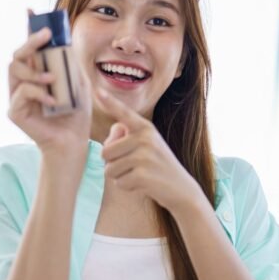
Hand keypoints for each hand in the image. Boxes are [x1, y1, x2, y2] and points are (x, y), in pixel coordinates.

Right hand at [7, 13, 91, 158]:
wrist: (73, 141)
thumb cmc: (75, 113)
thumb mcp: (77, 82)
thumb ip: (68, 62)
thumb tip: (65, 38)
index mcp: (37, 73)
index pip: (30, 48)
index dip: (28, 28)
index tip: (31, 11)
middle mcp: (23, 82)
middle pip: (17, 55)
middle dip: (30, 42)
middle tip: (46, 36)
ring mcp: (17, 97)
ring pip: (14, 70)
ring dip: (34, 70)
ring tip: (53, 78)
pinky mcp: (15, 112)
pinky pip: (21, 93)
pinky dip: (38, 93)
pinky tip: (53, 100)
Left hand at [94, 88, 202, 212]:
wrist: (182, 189)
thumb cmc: (157, 166)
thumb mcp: (146, 146)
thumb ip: (125, 138)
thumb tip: (108, 139)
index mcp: (145, 128)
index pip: (123, 113)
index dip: (110, 102)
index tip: (97, 89)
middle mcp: (145, 138)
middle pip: (105, 152)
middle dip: (113, 164)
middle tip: (134, 167)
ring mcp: (144, 156)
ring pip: (109, 169)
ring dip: (120, 177)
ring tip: (139, 175)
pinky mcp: (143, 175)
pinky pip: (119, 183)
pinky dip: (127, 187)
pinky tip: (143, 185)